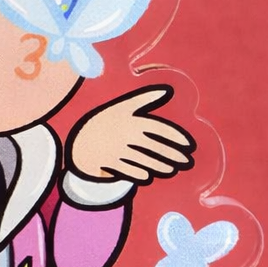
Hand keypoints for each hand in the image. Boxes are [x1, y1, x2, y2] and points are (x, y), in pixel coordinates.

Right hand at [66, 86, 195, 183]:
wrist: (79, 139)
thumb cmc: (106, 121)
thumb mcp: (123, 107)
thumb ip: (145, 98)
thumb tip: (168, 90)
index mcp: (131, 118)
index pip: (159, 128)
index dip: (176, 137)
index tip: (188, 145)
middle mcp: (126, 134)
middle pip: (155, 147)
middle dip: (173, 155)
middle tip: (186, 161)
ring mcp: (117, 149)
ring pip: (145, 160)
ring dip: (161, 166)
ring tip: (171, 169)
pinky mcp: (108, 162)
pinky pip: (128, 170)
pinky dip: (139, 174)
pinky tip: (149, 177)